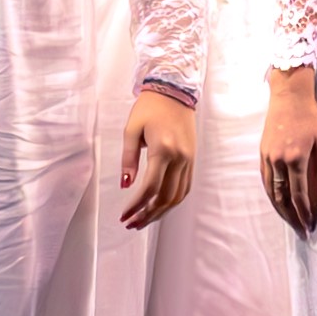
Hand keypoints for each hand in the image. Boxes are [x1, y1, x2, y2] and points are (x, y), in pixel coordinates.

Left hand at [118, 89, 195, 229]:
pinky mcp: (192, 159)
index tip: (124, 215)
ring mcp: (188, 159)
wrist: (174, 91)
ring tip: (144, 220)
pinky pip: (185, 186)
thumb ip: (128, 159)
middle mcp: (179, 157)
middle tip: (132, 224)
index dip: (136, 205)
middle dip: (147, 214)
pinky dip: (173, 200)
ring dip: (161, 212)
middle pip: (165, 197)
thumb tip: (126, 184)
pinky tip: (161, 206)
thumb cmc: (150, 107)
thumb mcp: (131, 130)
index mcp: (162, 149)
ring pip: (177, 196)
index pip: (150, 188)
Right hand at [260, 66, 316, 234]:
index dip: (304, 213)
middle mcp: (279, 160)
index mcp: (296, 158)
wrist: (288, 96)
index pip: (299, 195)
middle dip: (292, 217)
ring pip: (271, 192)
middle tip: (300, 232)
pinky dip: (270, 195)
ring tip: (289, 222)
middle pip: (282, 198)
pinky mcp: (262, 153)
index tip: (309, 226)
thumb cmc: (310, 116)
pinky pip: (265, 180)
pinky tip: (277, 202)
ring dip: (279, 210)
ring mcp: (267, 157)